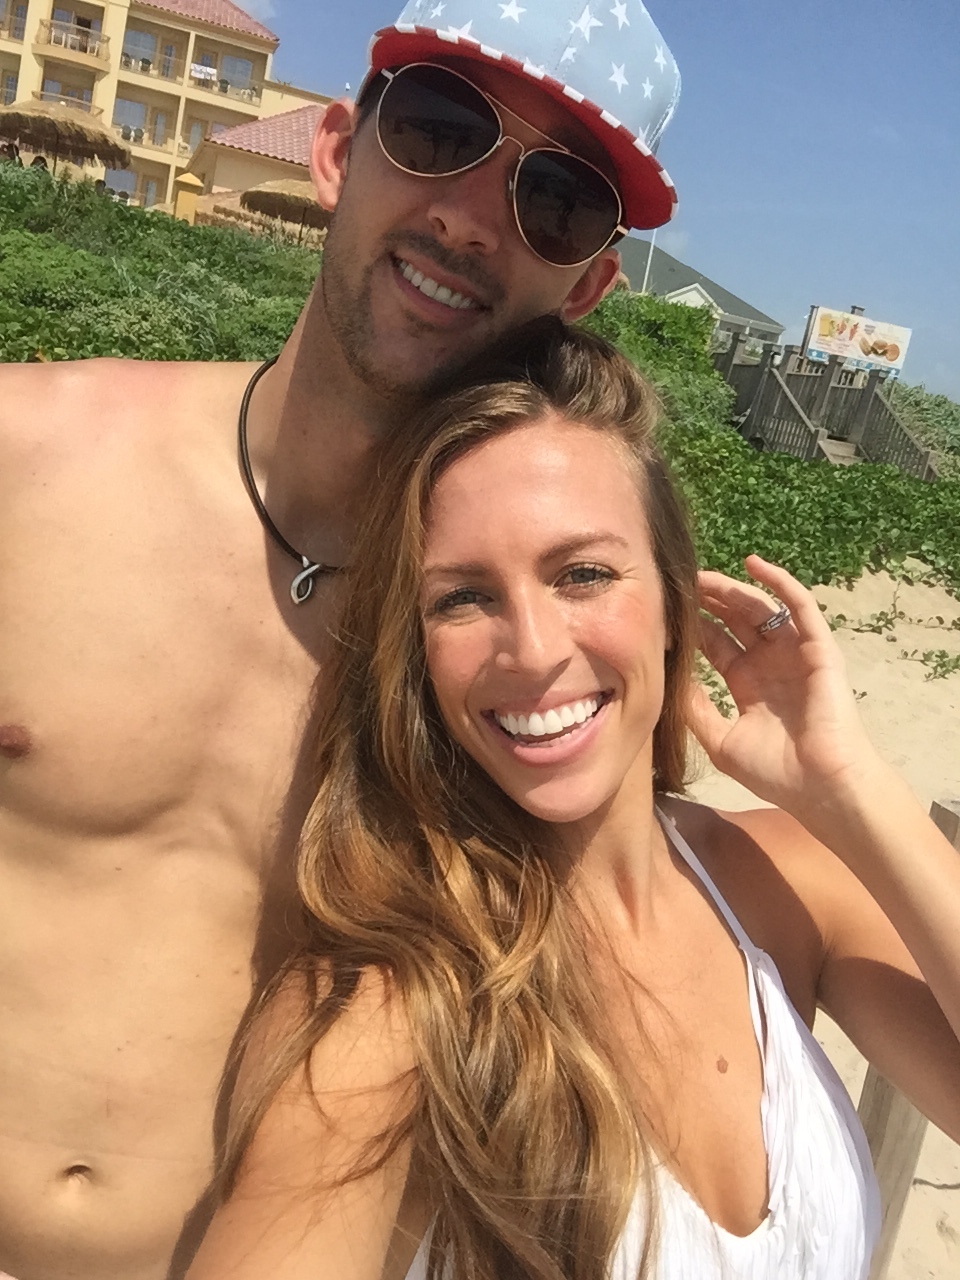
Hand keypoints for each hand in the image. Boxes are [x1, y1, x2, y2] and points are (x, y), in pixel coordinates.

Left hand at [689, 555, 883, 817]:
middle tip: (681, 583)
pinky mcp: (818, 649)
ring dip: (733, 590)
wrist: (822, 788)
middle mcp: (770, 664)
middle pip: (735, 621)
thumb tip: (668, 683)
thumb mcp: (721, 741)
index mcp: (748, 684)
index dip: (694, 627)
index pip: (716, 645)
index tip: (667, 611)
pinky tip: (754, 565)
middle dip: (709, 601)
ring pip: (761, 608)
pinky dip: (780, 583)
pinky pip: (800, 607)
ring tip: (704, 576)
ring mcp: (794, 654)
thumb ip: (696, 711)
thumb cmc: (776, 773)